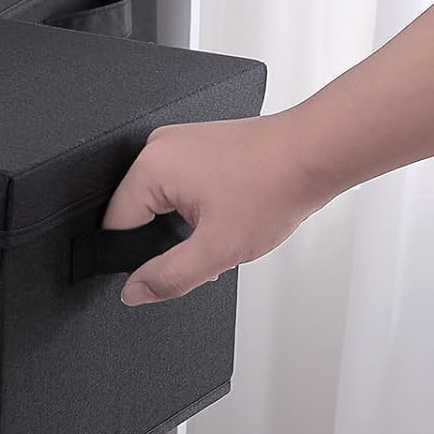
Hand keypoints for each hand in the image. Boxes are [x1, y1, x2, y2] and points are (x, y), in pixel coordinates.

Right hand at [103, 112, 328, 304]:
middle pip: (137, 214)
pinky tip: (227, 212)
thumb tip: (135, 291)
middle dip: (166, 241)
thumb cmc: (276, 186)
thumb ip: (168, 277)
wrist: (316, 154)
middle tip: (208, 247)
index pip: (116, 227)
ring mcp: (179, 142)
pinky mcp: (198, 144)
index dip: (137, 257)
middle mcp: (159, 147)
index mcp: (150, 167)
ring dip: (184, 225)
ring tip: (225, 225)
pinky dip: (197, 206)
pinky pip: (179, 185)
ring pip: (160, 202)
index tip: (170, 265)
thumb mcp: (217, 249)